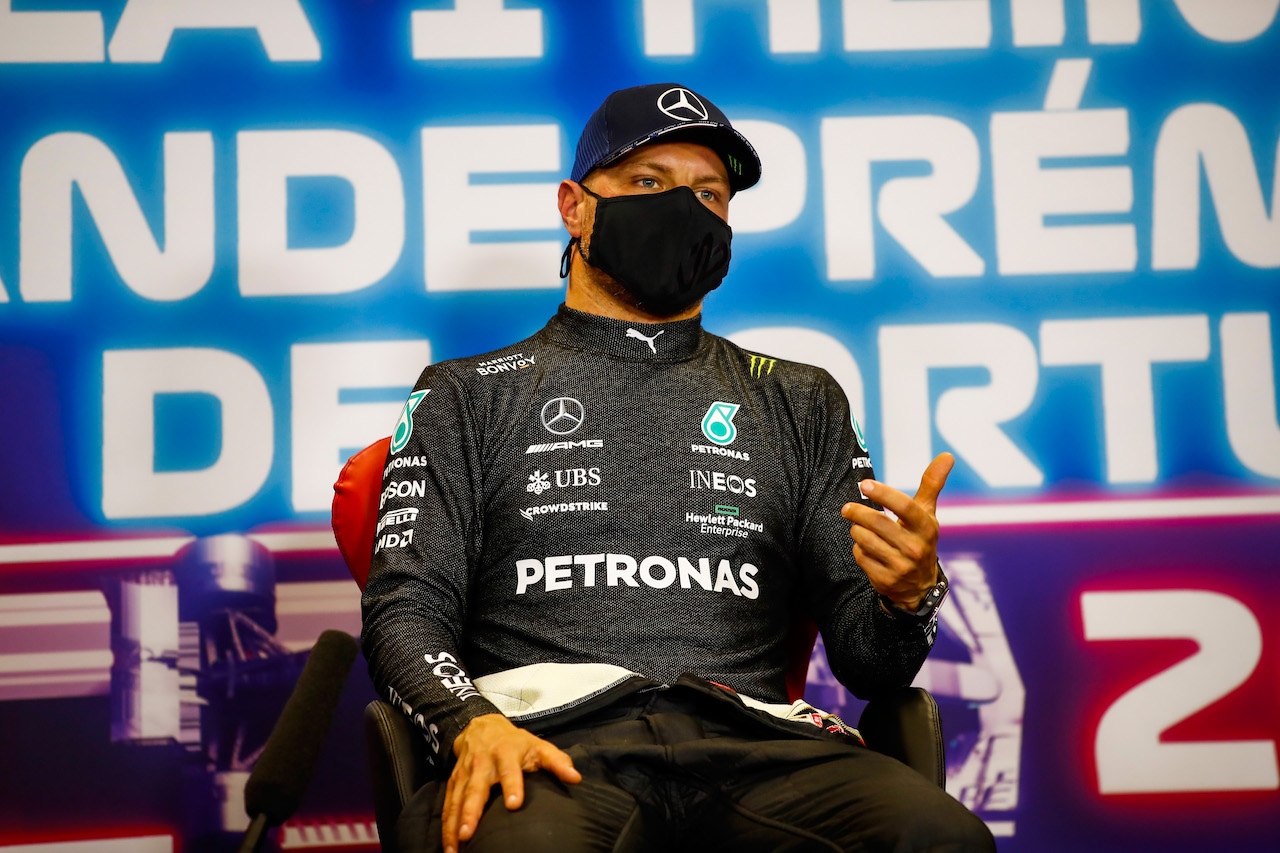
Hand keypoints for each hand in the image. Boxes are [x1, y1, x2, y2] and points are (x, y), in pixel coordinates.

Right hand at [442, 713, 581, 852]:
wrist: (481, 726)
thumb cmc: (515, 742)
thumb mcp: (537, 746)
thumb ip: (557, 761)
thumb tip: (576, 778)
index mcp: (505, 753)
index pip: (509, 770)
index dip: (512, 786)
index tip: (514, 805)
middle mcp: (482, 764)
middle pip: (475, 789)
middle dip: (471, 812)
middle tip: (468, 833)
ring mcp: (465, 774)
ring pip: (457, 800)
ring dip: (454, 823)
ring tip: (455, 847)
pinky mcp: (453, 782)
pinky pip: (447, 805)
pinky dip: (445, 825)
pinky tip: (448, 846)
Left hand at [840, 453, 953, 610]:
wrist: (920, 585)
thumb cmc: (920, 538)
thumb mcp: (927, 514)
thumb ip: (932, 484)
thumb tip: (947, 455)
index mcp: (926, 527)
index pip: (904, 506)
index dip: (883, 493)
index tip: (864, 484)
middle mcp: (916, 548)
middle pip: (878, 523)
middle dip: (858, 513)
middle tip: (848, 509)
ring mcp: (902, 566)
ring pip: (865, 540)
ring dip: (856, 530)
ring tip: (859, 528)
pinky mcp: (886, 580)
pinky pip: (861, 557)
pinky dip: (858, 549)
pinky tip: (865, 548)